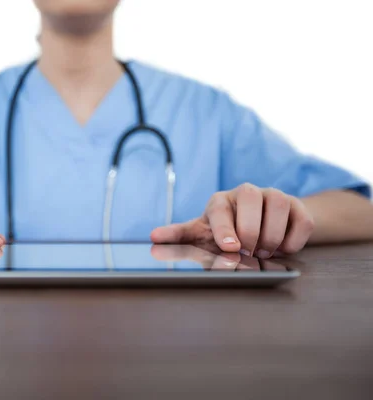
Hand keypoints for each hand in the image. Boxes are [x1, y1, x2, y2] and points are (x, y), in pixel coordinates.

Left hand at [150, 183, 314, 257]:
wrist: (260, 229)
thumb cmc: (224, 234)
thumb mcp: (201, 236)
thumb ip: (179, 238)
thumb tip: (153, 239)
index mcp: (220, 201)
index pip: (219, 207)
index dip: (225, 227)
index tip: (230, 248)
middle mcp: (246, 193)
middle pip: (251, 197)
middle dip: (250, 230)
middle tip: (248, 252)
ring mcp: (273, 196)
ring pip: (278, 204)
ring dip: (272, 235)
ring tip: (264, 252)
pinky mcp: (298, 206)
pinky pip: (302, 218)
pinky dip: (294, 239)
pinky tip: (283, 250)